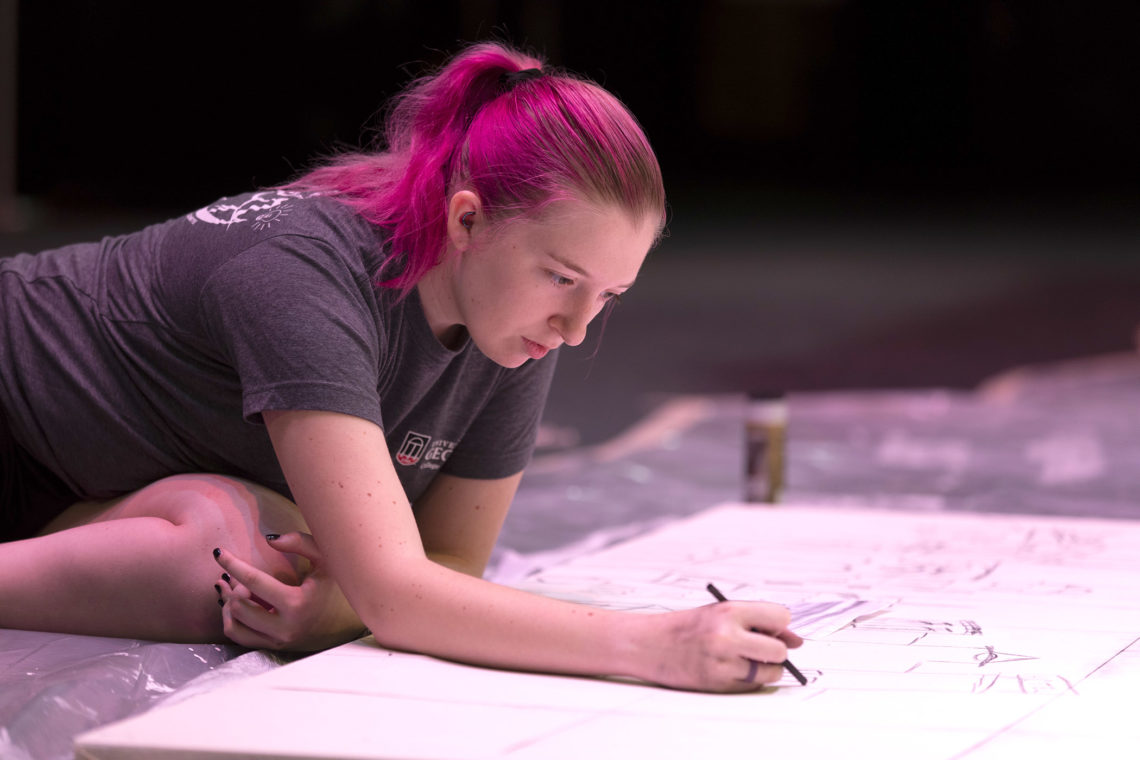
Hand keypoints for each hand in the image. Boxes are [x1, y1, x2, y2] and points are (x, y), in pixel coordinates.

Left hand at [213, 532, 365, 651]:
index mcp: (297, 603)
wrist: (350, 622)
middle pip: (239, 605)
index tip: (218, 552)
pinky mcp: (274, 647)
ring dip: (228, 604)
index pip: (254, 582)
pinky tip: (237, 604)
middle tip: (232, 574)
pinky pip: (240, 637)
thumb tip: (269, 539)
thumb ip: (300, 542)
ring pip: (234, 625)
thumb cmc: (336, 586)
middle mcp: (285, 626)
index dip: (233, 564)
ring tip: (230, 588)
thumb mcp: (325, 559)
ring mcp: (278, 640)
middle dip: (233, 586)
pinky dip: (232, 619)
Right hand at [642, 601, 802, 691]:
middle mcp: (727, 636)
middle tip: (759, 648)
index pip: (780, 616)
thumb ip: (758, 623)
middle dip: (776, 652)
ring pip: (769, 672)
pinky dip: (748, 680)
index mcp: (728, 611)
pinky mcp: (717, 683)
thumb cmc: (687, 627)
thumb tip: (797, 641)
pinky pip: (751, 685)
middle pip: (779, 650)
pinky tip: (729, 669)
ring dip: (764, 668)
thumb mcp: (719, 614)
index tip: (769, 628)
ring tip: (744, 659)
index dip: (779, 625)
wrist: (648, 644)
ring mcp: (722, 663)